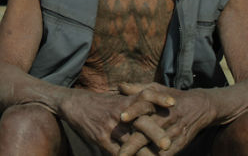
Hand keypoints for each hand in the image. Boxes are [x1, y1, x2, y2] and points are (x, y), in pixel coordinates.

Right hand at [58, 87, 174, 154]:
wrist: (74, 104)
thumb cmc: (99, 102)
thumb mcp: (116, 97)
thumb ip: (134, 100)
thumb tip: (153, 102)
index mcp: (125, 100)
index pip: (145, 97)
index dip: (158, 98)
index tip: (173, 102)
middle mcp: (120, 113)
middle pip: (140, 123)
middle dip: (155, 134)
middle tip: (168, 144)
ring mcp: (111, 127)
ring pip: (131, 142)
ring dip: (145, 154)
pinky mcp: (102, 139)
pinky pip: (117, 152)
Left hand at [116, 83, 215, 154]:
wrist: (199, 107)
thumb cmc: (171, 97)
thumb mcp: (156, 88)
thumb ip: (137, 89)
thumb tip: (120, 87)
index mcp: (158, 103)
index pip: (145, 106)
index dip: (133, 111)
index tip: (121, 117)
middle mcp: (166, 118)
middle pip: (148, 131)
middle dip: (133, 143)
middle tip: (120, 153)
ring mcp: (174, 132)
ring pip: (157, 146)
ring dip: (143, 155)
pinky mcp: (181, 143)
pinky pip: (168, 154)